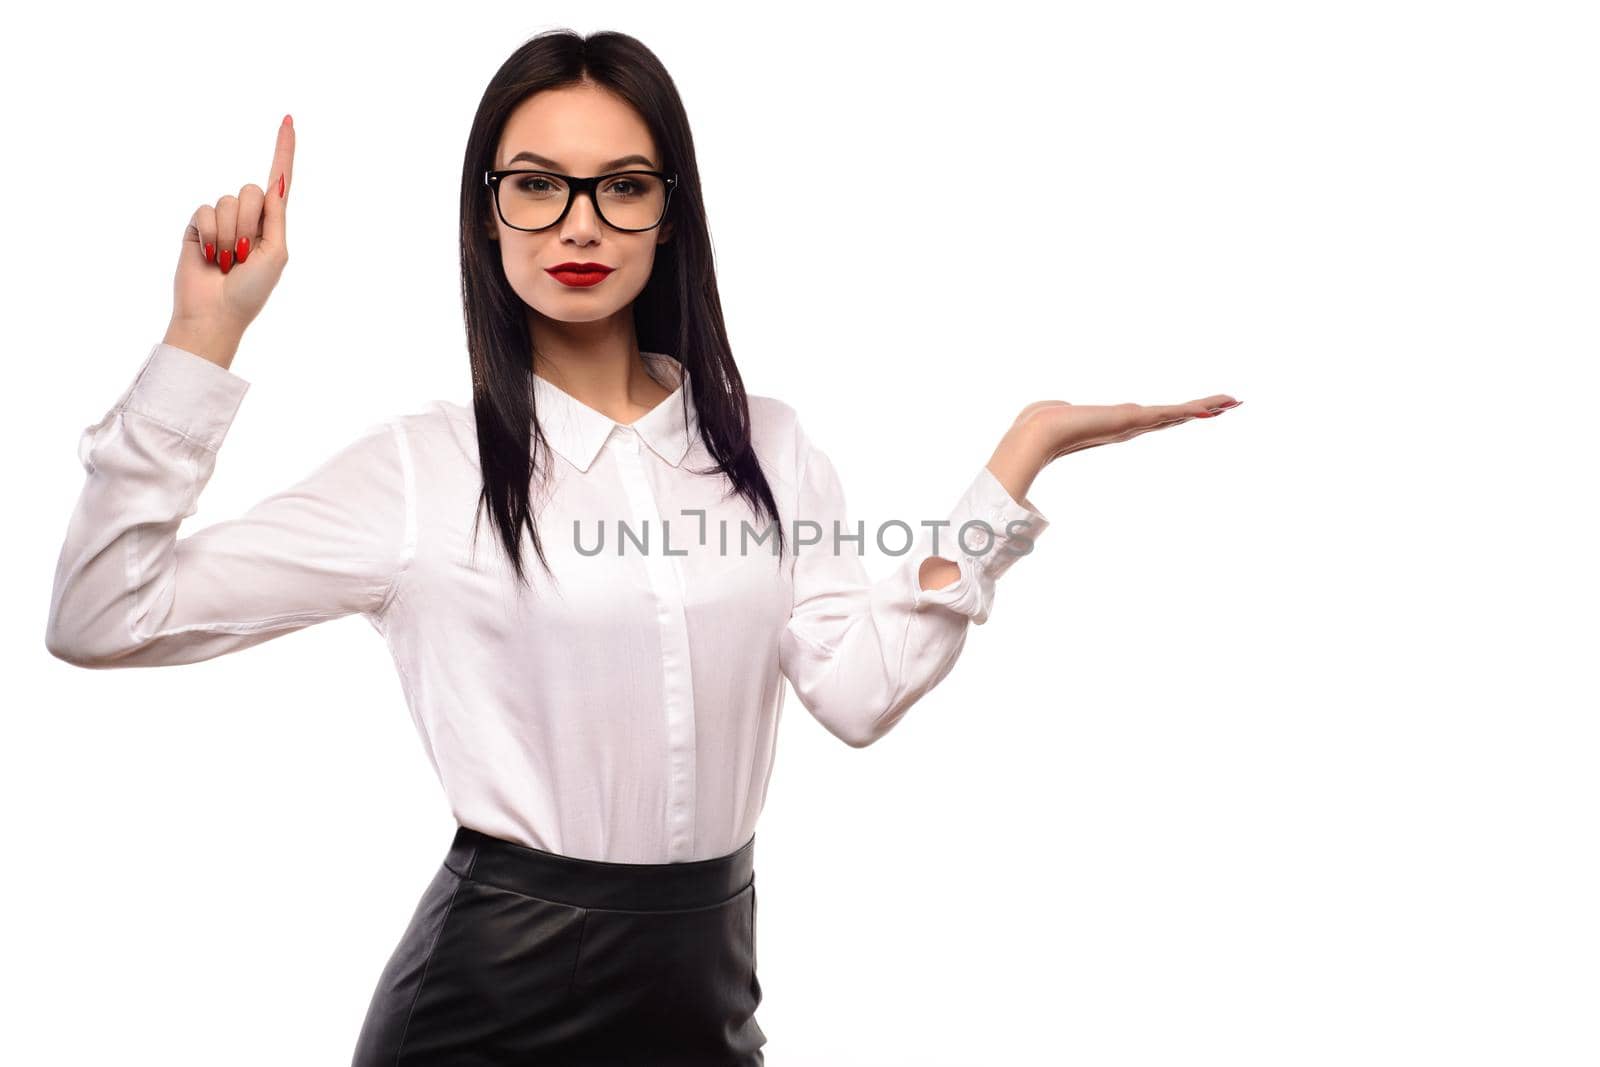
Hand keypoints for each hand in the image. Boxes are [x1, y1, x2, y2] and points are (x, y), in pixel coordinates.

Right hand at [165, 115, 295, 365]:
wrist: (215, 313)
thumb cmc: (251, 291)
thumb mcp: (276, 253)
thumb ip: (276, 218)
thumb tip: (276, 183)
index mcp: (273, 224)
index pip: (279, 180)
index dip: (284, 150)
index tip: (289, 119)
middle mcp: (248, 217)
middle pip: (252, 190)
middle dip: (250, 221)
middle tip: (245, 253)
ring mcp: (221, 220)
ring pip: (228, 201)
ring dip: (230, 234)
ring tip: (228, 260)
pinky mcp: (197, 225)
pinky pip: (205, 210)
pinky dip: (211, 234)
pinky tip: (210, 255)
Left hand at [1014, 395, 1242, 463]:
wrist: (1040, 432)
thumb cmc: (1041, 422)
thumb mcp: (1057, 409)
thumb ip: (1062, 407)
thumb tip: (1057, 406)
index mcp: (1115, 424)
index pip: (1153, 417)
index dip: (1174, 413)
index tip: (1194, 411)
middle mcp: (1129, 427)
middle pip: (1172, 417)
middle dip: (1201, 410)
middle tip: (1230, 404)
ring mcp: (1134, 425)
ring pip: (1177, 414)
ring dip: (1207, 407)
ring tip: (1234, 402)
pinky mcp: (1135, 420)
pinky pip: (1171, 413)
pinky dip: (1193, 409)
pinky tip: (1214, 408)